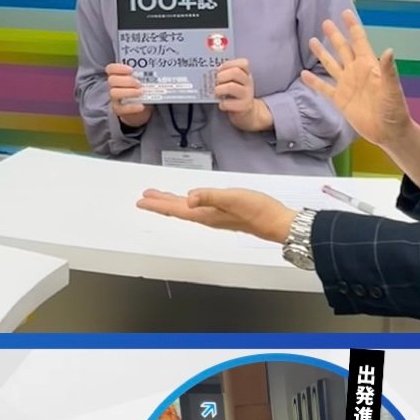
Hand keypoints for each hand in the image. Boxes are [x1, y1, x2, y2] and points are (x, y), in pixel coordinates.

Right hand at [105, 62, 149, 127]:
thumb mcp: (141, 80)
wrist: (141, 106)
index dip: (119, 68)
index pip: (111, 68)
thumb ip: (142, 75)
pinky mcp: (118, 110)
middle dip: (127, 81)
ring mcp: (114, 98)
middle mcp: (113, 86)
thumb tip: (151, 70)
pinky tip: (141, 106)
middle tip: (140, 84)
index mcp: (117, 76)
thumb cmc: (141, 89)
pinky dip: (132, 107)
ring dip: (129, 92)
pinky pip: (121, 108)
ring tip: (141, 93)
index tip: (131, 70)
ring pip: (113, 93)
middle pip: (112, 80)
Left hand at [138, 186, 295, 244]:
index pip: (175, 209)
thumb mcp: (232, 198)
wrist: (277, 221)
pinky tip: (190, 200)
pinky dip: (187, 202)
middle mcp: (207, 217)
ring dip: (172, 203)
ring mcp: (215, 216)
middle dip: (160, 204)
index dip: (158, 205)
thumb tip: (188, 198)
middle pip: (177, 210)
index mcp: (205, 214)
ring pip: (186, 209)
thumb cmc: (256, 209)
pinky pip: (198, 208)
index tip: (141, 201)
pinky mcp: (224, 213)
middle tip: (144, 198)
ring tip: (160, 198)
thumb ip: (210, 197)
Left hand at [214, 56, 271, 132]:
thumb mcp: (234, 82)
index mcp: (246, 74)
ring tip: (217, 93)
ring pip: (231, 87)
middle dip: (221, 76)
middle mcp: (249, 82)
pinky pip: (228, 103)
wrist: (247, 113)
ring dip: (219, 89)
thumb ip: (226, 74)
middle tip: (216, 82)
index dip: (228, 64)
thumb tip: (210, 71)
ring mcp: (247, 94)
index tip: (219, 70)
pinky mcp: (244, 106)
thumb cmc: (235, 94)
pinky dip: (222, 104)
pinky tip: (222, 104)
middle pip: (235, 72)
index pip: (243, 63)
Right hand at [305, 9, 419, 186]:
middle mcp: (356, 73)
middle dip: (334, 36)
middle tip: (325, 22)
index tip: (345, 13)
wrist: (389, 132)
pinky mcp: (340, 100)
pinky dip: (314, 82)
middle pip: (342, 49)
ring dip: (322, 53)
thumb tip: (389, 50)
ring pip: (331, 65)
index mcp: (369, 67)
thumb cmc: (395, 110)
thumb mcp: (392, 89)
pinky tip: (304, 75)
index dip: (352, 27)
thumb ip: (388, 70)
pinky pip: (324, 88)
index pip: (359, 42)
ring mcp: (347, 85)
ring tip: (312, 41)